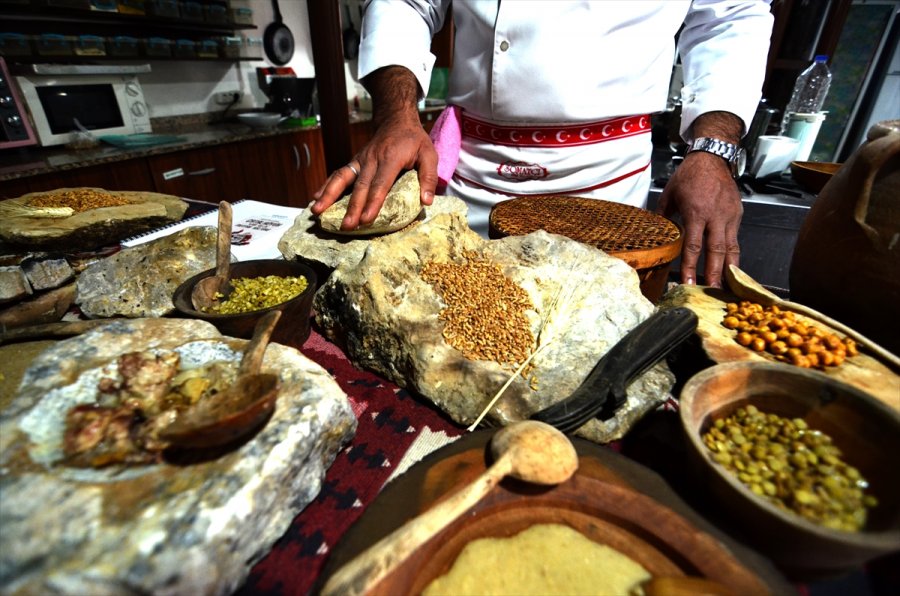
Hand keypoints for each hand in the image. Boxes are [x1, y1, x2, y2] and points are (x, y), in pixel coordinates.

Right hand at [310, 114, 437, 230]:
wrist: (396, 120)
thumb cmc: (414, 141)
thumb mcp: (429, 154)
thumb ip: (429, 177)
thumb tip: (426, 201)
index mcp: (391, 159)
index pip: (380, 184)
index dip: (372, 202)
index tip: (366, 220)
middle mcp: (372, 160)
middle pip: (359, 186)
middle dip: (352, 207)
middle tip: (346, 227)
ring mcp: (360, 160)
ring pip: (342, 178)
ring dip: (329, 195)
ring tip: (317, 210)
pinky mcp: (354, 162)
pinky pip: (339, 174)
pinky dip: (326, 185)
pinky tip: (316, 198)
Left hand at [657, 151, 742, 287]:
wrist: (713, 157)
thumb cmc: (690, 174)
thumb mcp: (670, 193)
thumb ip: (662, 215)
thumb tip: (654, 232)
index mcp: (696, 212)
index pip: (693, 245)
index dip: (690, 266)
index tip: (688, 282)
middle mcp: (716, 216)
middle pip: (716, 251)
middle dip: (714, 273)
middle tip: (712, 292)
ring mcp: (729, 216)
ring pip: (731, 248)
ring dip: (728, 269)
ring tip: (726, 287)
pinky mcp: (737, 215)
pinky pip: (736, 239)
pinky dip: (734, 255)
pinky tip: (731, 268)